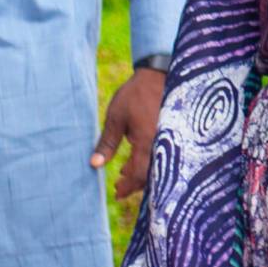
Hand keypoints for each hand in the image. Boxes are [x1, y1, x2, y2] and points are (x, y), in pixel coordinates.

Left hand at [91, 67, 165, 198]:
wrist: (158, 75)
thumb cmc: (134, 95)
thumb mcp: (116, 118)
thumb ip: (107, 143)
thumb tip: (95, 165)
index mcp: (147, 141)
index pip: (139, 174)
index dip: (128, 186)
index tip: (116, 192)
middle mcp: (162, 143)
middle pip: (152, 175)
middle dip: (135, 184)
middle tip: (119, 187)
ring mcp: (169, 139)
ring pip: (158, 167)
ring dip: (142, 174)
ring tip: (125, 173)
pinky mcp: (172, 134)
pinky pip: (163, 156)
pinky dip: (150, 163)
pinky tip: (137, 159)